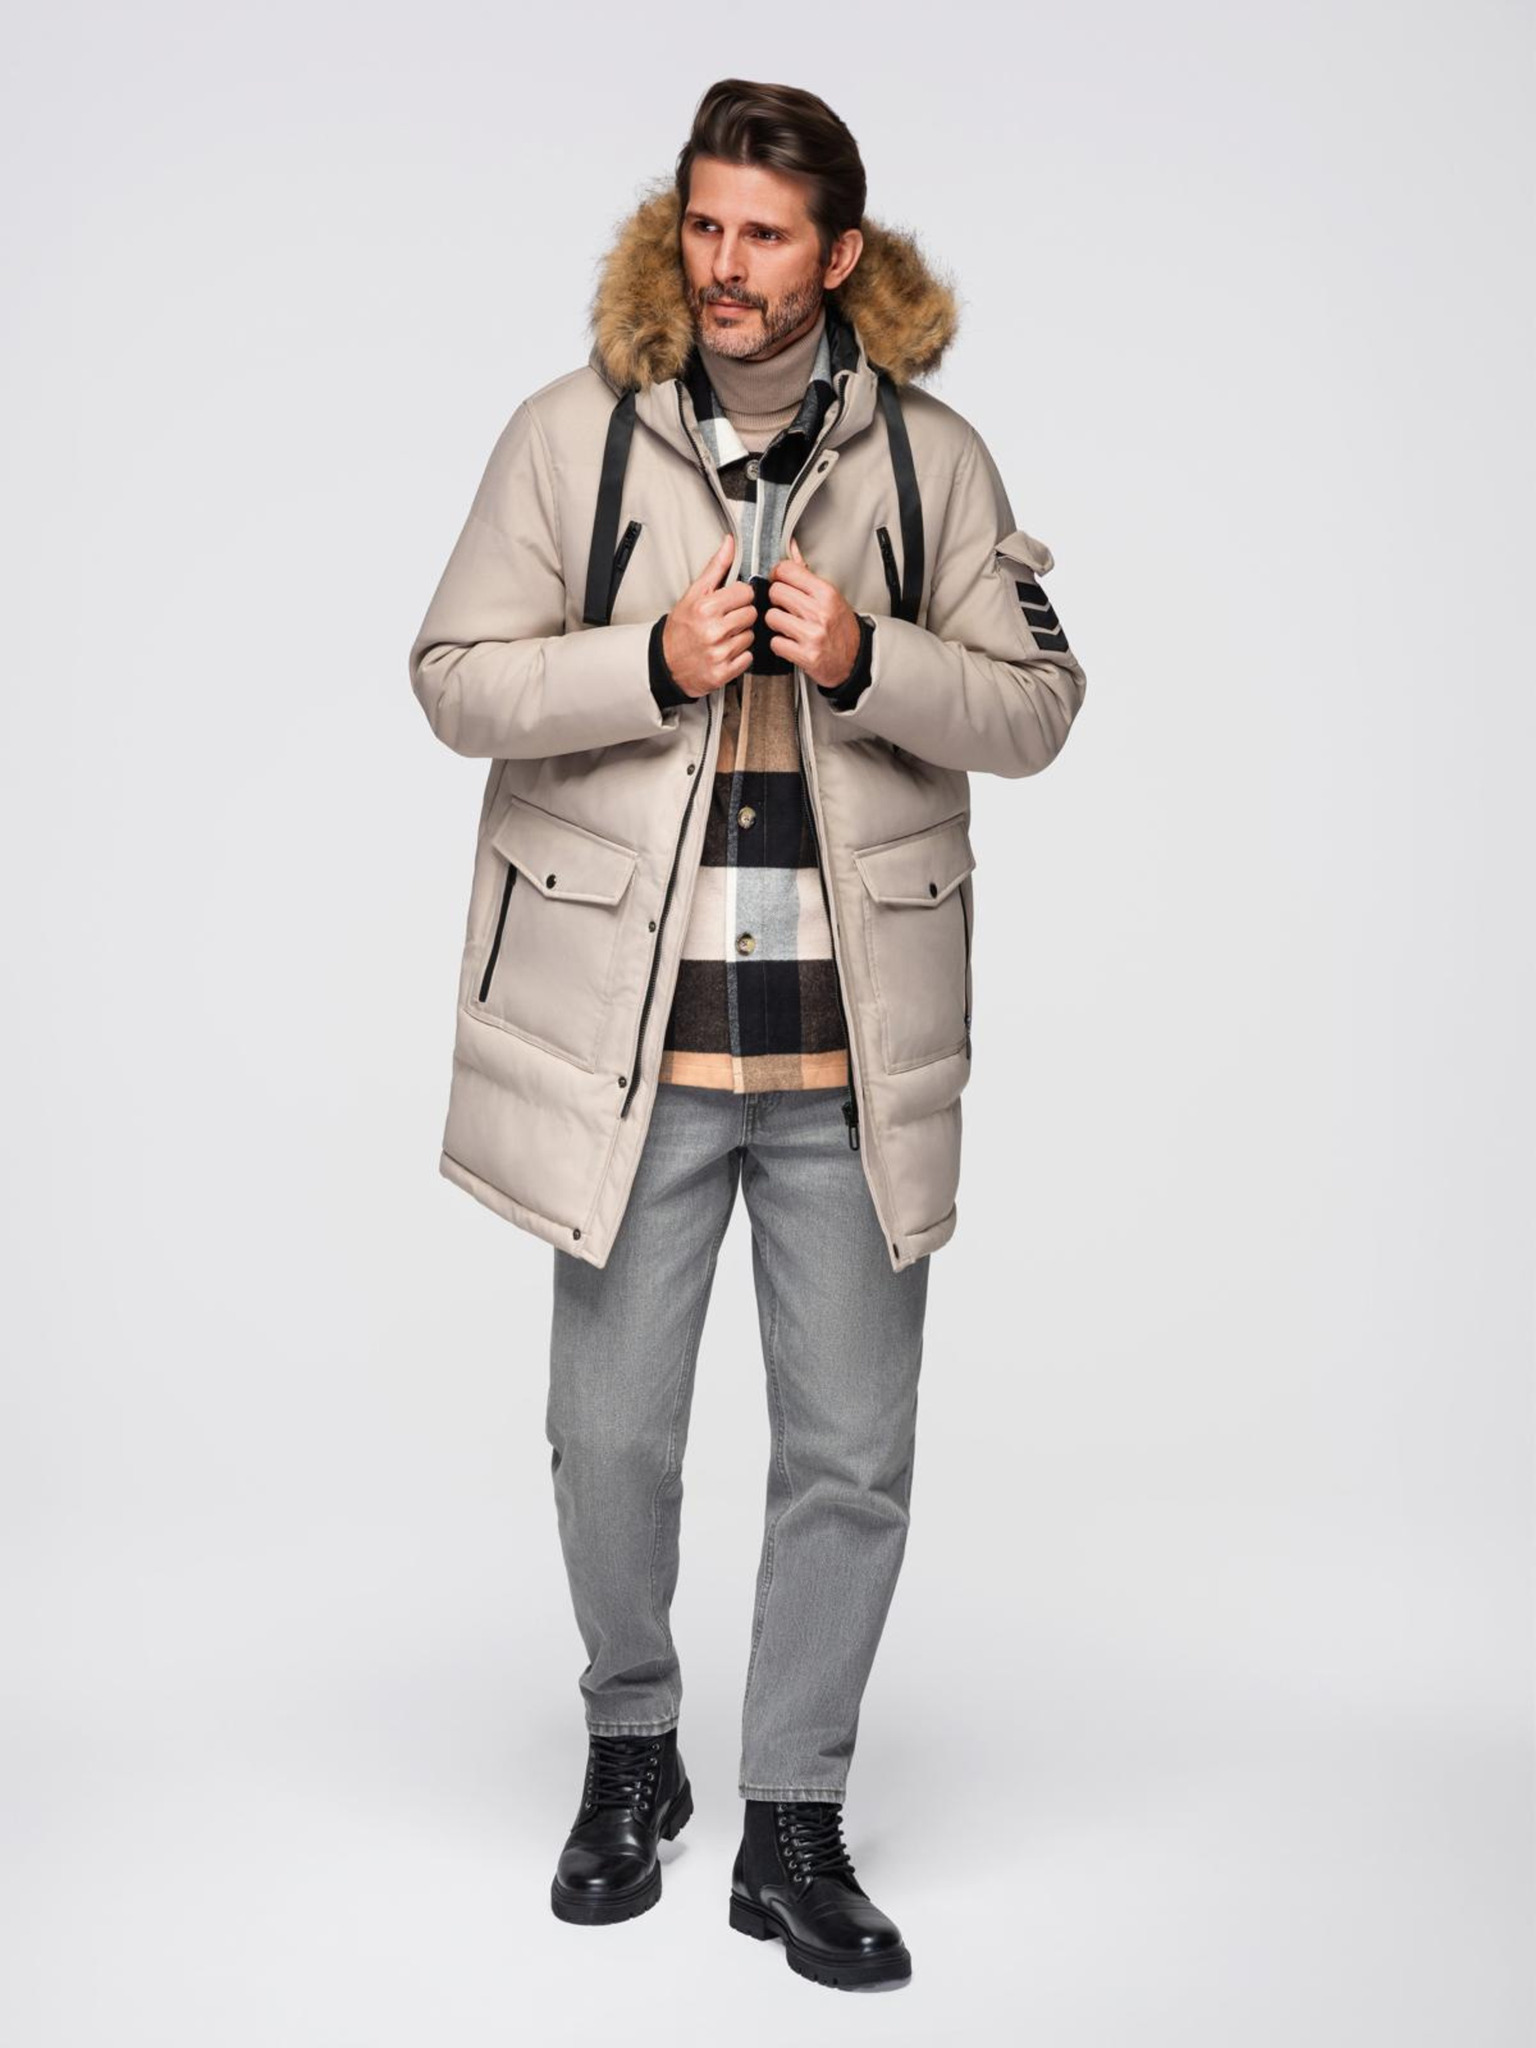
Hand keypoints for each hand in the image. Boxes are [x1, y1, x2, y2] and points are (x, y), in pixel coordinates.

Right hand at [660, 534, 757, 697]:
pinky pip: (748, 658)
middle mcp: (713, 631)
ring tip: (722, 636)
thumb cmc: (680, 628)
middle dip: (740, 615)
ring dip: (740, 636)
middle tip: (725, 620)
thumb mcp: (693, 593)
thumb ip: (716, 568)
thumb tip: (730, 543)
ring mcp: (719, 654)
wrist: (665, 663)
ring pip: (751, 636)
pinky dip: (739, 656)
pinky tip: (724, 651)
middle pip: (751, 614)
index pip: (746, 592)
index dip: (739, 596)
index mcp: (706, 608)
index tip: (729, 601)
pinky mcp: (723, 672)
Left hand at [764, 536, 862, 688]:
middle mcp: (820, 612)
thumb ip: (806, 573)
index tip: (779, 581)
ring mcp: (812, 635)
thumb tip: (791, 546)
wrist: (856, 658)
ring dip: (776, 623)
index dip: (778, 575)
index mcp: (826, 593)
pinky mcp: (806, 656)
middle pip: (775, 592)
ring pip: (771, 617)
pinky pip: (775, 643)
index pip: (787, 570)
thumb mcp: (829, 595)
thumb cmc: (841, 626)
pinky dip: (779, 644)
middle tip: (785, 606)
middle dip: (776, 599)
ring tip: (788, 625)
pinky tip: (791, 642)